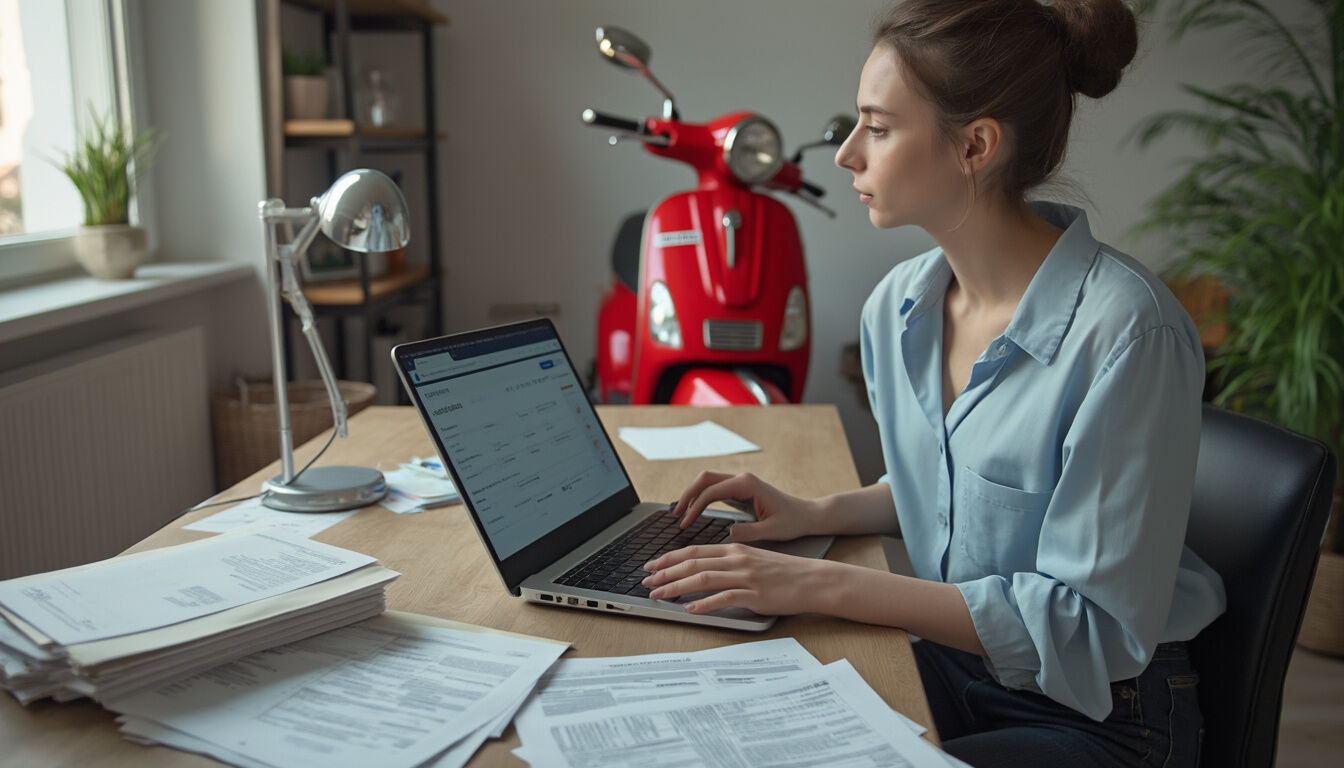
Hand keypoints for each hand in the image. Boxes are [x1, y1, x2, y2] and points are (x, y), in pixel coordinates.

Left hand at [641, 543, 832, 614]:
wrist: (813, 580)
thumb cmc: (784, 573)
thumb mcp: (753, 560)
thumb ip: (729, 563)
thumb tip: (704, 571)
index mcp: (734, 549)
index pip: (694, 551)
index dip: (669, 558)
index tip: (652, 566)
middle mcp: (736, 559)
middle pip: (692, 562)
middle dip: (665, 572)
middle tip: (646, 582)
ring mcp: (745, 576)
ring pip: (702, 578)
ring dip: (676, 587)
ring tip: (659, 595)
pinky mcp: (755, 594)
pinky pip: (723, 598)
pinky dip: (703, 603)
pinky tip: (689, 609)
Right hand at [671, 471, 818, 541]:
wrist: (806, 514)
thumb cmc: (792, 522)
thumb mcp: (774, 530)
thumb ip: (751, 532)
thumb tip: (730, 532)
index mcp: (748, 484)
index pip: (711, 491)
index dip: (695, 507)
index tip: (685, 523)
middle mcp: (742, 479)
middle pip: (704, 478)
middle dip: (687, 495)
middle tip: (675, 515)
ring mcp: (740, 482)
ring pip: (707, 481)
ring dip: (692, 495)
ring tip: (680, 515)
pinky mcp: (740, 490)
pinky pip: (714, 489)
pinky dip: (701, 498)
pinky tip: (693, 512)